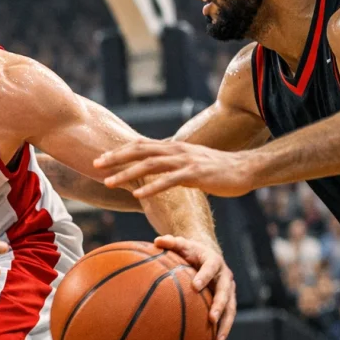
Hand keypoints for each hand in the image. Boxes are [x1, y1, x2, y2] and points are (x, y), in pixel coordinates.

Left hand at [94, 140, 257, 197]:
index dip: (119, 150)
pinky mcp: (195, 174)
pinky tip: (137, 193)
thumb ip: (170, 163)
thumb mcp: (189, 162)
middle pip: (139, 151)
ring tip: (108, 182)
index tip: (99, 157)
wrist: (244, 169)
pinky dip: (151, 186)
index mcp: (172, 147)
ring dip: (126, 173)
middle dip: (115, 157)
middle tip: (94, 164)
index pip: (140, 145)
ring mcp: (185, 160)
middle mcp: (176, 150)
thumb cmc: (216, 169)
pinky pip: (169, 180)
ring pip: (150, 165)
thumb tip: (154, 166)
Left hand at [154, 235, 236, 339]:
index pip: (210, 268)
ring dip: (225, 324)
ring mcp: (228, 290)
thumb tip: (157, 241)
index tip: (195, 287)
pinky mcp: (229, 301)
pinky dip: (223, 330)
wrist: (208, 254)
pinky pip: (228, 317)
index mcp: (213, 261)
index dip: (204, 276)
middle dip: (219, 305)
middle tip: (211, 318)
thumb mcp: (181, 244)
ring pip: (230, 308)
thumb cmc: (189, 251)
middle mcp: (225, 276)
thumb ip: (170, 242)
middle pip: (225, 291)